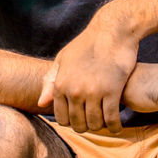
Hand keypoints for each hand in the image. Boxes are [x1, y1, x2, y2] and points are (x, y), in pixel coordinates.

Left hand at [37, 10, 137, 133]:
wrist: (112, 31)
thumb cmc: (87, 44)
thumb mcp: (64, 59)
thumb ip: (51, 81)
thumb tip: (41, 103)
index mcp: (61, 84)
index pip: (62, 119)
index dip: (72, 122)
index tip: (81, 119)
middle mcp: (74, 91)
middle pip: (78, 124)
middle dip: (86, 126)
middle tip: (94, 121)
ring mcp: (93, 92)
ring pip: (95, 124)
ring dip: (101, 126)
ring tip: (105, 122)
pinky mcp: (112, 91)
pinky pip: (111, 119)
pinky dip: (115, 127)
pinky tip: (117, 126)